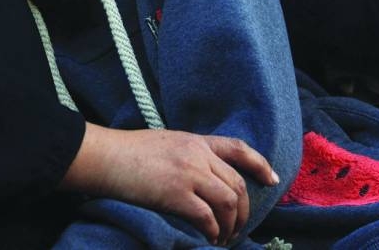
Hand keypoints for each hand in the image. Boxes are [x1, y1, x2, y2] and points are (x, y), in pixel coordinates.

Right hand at [60, 123, 278, 245]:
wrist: (106, 157)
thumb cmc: (128, 152)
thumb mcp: (165, 143)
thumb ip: (187, 155)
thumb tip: (203, 179)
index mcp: (195, 140)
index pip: (237, 148)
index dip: (259, 164)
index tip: (272, 180)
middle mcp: (197, 155)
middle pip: (237, 183)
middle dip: (243, 211)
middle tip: (238, 228)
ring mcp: (188, 173)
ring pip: (228, 201)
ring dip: (231, 224)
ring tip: (224, 238)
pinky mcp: (176, 194)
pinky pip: (207, 217)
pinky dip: (213, 231)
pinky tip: (209, 239)